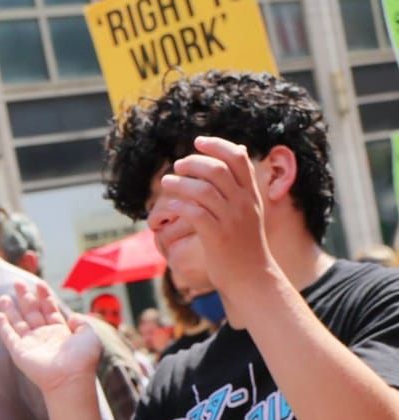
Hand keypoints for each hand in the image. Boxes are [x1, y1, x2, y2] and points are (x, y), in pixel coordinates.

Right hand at [0, 282, 103, 400]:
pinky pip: (9, 337)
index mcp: (60, 330)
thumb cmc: (82, 358)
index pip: (49, 308)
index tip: (38, 283)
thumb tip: (71, 315)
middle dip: (25, 297)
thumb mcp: (89, 334)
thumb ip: (81, 322)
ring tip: (3, 296)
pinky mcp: (20, 352)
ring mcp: (31, 343)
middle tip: (17, 282)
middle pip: (32, 312)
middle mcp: (44, 335)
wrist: (70, 377)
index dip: (44, 295)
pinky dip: (3, 327)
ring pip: (18, 322)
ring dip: (11, 309)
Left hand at [157, 136, 275, 294]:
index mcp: (251, 194)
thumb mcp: (250, 212)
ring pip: (203, 190)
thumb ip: (241, 188)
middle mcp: (243, 203)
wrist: (252, 278)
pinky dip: (178, 206)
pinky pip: (194, 214)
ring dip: (180, 183)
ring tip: (167, 182)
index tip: (198, 141)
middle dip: (194, 162)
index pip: (238, 158)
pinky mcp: (216, 237)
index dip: (217, 145)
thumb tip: (237, 156)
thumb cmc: (245, 245)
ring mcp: (230, 220)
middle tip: (178, 165)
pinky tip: (169, 206)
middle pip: (217, 170)